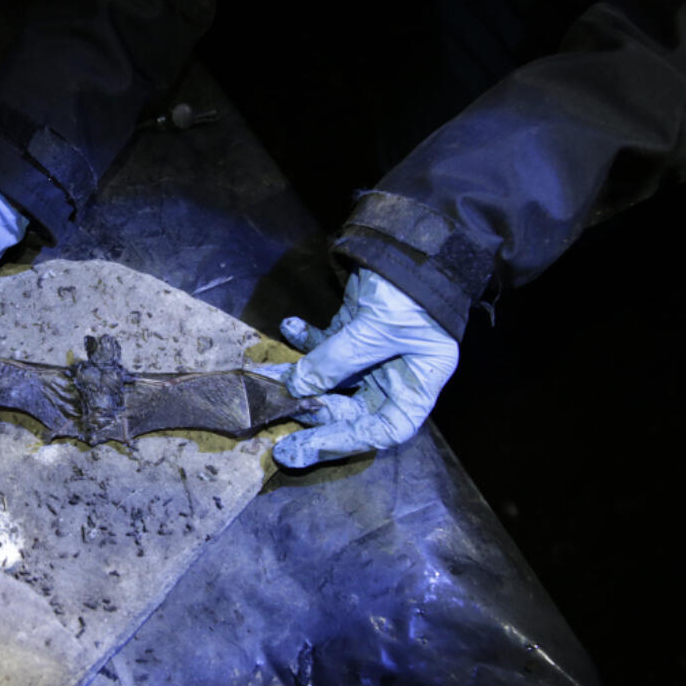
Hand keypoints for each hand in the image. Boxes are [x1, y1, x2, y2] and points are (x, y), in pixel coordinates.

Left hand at [256, 269, 458, 468]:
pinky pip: (325, 347)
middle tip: (273, 417)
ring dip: (298, 377)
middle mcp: (398, 374)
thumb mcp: (376, 327)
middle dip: (311, 413)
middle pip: (352, 409)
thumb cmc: (410, 288)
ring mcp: (375, 354)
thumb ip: (336, 359)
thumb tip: (296, 388)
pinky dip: (305, 341)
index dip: (344, 441)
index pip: (384, 429)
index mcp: (420, 381)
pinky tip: (288, 325)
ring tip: (265, 375)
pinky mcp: (356, 330)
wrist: (413, 238)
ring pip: (330, 379)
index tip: (303, 447)